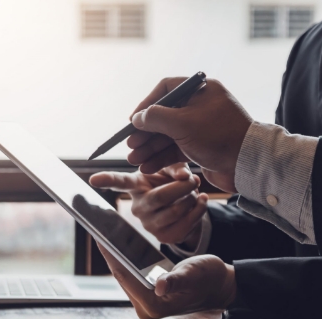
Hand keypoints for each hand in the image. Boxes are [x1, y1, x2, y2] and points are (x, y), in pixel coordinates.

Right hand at [90, 163, 207, 248]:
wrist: (185, 206)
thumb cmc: (172, 183)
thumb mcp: (172, 169)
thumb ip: (176, 167)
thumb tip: (185, 176)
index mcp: (135, 186)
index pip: (119, 182)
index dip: (106, 180)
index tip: (93, 179)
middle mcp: (137, 207)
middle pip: (160, 197)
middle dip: (182, 187)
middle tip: (194, 179)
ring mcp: (149, 225)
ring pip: (176, 210)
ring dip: (192, 198)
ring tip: (195, 191)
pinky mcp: (164, 237)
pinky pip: (186, 223)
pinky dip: (199, 210)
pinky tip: (201, 201)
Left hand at [98, 244, 235, 318]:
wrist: (220, 286)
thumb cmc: (210, 279)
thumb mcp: (194, 274)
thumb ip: (177, 280)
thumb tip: (161, 286)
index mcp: (154, 305)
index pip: (125, 276)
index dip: (111, 254)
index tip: (99, 235)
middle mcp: (146, 308)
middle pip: (121, 275)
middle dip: (109, 253)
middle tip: (96, 229)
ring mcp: (145, 303)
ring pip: (124, 274)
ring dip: (114, 255)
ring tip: (102, 233)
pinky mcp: (146, 296)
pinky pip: (130, 274)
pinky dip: (124, 259)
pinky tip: (116, 243)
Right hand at [127, 77, 252, 192]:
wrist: (249, 164)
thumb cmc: (219, 136)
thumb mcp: (182, 123)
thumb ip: (155, 118)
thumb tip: (137, 117)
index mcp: (200, 91)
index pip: (165, 90)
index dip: (146, 104)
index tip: (133, 120)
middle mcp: (200, 106)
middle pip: (163, 116)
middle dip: (145, 133)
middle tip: (131, 145)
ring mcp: (200, 127)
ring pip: (167, 135)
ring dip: (149, 148)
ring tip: (134, 160)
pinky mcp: (201, 146)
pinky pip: (175, 149)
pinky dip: (161, 158)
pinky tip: (148, 167)